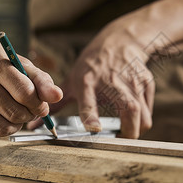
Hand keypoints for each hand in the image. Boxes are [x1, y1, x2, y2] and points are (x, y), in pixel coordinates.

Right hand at [0, 40, 62, 136]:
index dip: (39, 104)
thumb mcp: (17, 63)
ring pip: (2, 128)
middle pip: (14, 113)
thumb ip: (41, 79)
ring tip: (15, 113)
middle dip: (29, 115)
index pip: (24, 92)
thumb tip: (58, 96)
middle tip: (29, 110)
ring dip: (16, 125)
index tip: (41, 105)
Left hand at [54, 17, 155, 138]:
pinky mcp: (146, 84)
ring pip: (143, 115)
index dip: (92, 116)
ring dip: (136, 130)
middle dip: (127, 133)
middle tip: (118, 141)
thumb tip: (34, 124)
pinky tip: (133, 119)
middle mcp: (112, 81)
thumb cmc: (92, 63)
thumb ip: (56, 104)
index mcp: (88, 81)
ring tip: (126, 133)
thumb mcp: (72, 78)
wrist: (121, 41)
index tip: (94, 128)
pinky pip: (148, 110)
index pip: (89, 101)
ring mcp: (132, 82)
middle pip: (129, 112)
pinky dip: (142, 119)